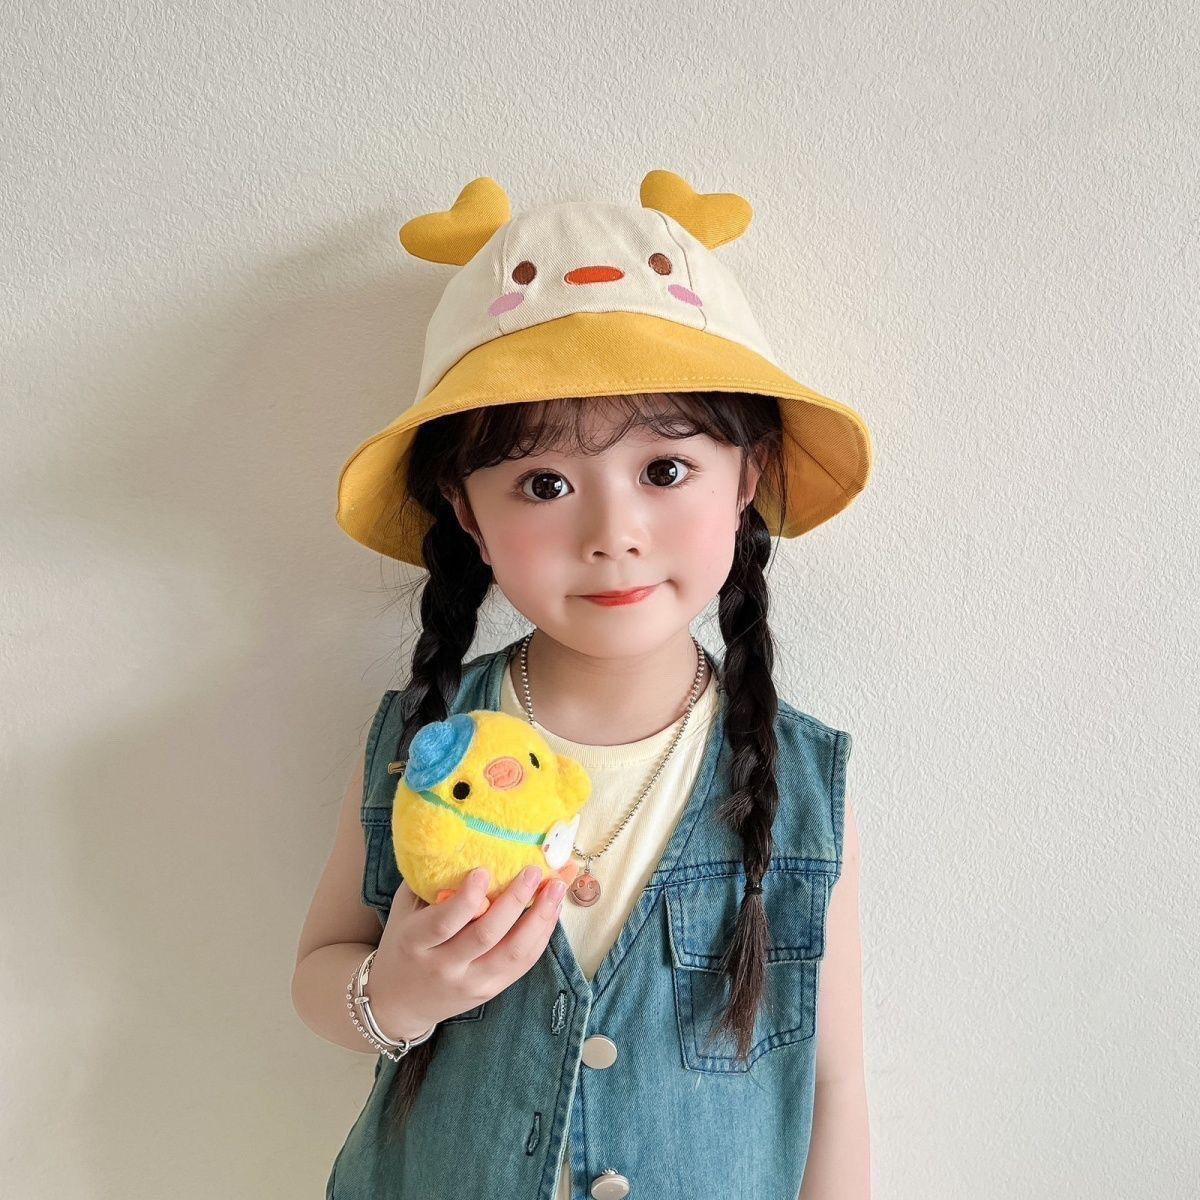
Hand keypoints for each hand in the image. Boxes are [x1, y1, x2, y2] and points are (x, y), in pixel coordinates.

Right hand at [365, 863, 577, 1039]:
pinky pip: (522, 964)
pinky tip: (551, 911)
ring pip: (513, 953)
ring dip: (540, 918)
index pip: (444, 922)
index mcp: (416, 943)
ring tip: (556, 888)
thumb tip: (463, 841)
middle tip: (533, 870)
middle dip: (515, 900)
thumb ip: (429, 882)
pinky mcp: (489, 992)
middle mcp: (444, 967)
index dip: (467, 897)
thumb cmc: (403, 943)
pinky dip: (541, 936)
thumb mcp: (405, 910)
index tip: (485, 870)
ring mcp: (470, 983)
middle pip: (486, 935)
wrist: (398, 1002)